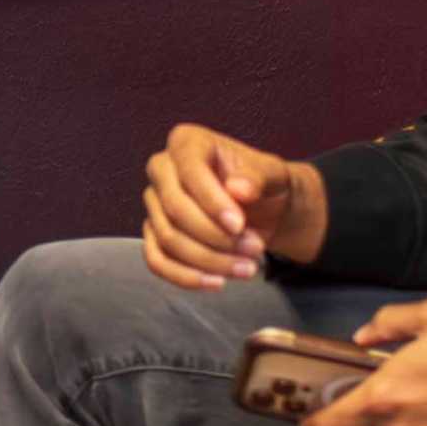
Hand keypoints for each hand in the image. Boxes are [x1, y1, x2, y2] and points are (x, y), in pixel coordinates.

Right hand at [142, 124, 328, 289]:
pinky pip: (157, 260)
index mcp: (186, 142)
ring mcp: (154, 204)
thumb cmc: (262, 183)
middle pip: (174, 209)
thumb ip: (257, 177)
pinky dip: (186, 277)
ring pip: (169, 239)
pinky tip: (217, 283)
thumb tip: (238, 189)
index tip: (239, 225)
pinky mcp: (154, 234)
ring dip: (209, 260)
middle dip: (215, 237)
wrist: (262, 208)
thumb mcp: (272, 174)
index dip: (212, 202)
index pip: (189, 171)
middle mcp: (162, 169)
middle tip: (254, 249)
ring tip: (248, 268)